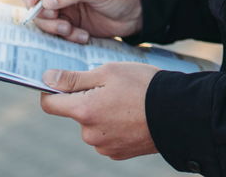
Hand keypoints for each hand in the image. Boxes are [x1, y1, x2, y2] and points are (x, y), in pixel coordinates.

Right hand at [22, 0, 142, 42]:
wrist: (136, 14)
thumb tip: (46, 0)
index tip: (33, 2)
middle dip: (40, 12)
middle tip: (57, 21)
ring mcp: (62, 3)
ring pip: (41, 16)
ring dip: (53, 27)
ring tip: (70, 31)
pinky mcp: (67, 20)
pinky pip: (54, 30)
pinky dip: (64, 35)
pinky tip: (82, 36)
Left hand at [40, 63, 158, 159]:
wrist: (178, 112)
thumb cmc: (144, 86)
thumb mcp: (109, 72)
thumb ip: (74, 78)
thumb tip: (47, 78)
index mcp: (84, 110)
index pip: (50, 104)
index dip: (53, 90)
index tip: (65, 82)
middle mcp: (89, 133)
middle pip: (76, 114)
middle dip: (88, 100)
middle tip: (114, 89)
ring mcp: (104, 146)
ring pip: (93, 126)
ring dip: (103, 114)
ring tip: (129, 103)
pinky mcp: (118, 153)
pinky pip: (107, 138)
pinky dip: (115, 127)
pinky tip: (133, 117)